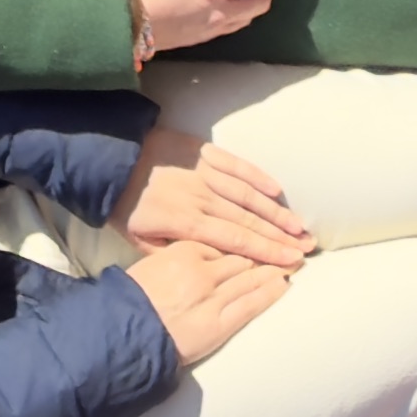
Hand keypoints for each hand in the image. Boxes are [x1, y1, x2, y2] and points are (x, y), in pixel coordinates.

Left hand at [122, 154, 314, 264]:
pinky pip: (233, 164)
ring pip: (246, 195)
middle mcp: (201, 198)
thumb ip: (173, 254)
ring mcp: (203, 172)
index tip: (290, 263)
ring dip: (275, 211)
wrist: (110, 159)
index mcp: (186, 223)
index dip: (264, 253)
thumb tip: (204, 265)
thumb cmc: (125, 205)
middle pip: (247, 221)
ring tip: (300, 227)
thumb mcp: (140, 240)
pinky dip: (256, 176)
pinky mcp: (201, 151)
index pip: (234, 242)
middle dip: (279, 237)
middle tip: (306, 249)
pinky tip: (276, 189)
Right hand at [128, 218, 308, 362]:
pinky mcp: (219, 324)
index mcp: (184, 251)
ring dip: (275, 268)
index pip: (224, 240)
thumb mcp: (152, 263)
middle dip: (267, 249)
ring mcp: (212, 297)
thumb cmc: (134, 298)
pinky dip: (269, 293)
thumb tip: (201, 250)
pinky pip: (250, 304)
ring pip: (251, 277)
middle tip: (290, 242)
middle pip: (242, 255)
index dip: (246, 238)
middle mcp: (202, 271)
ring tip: (294, 260)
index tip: (261, 233)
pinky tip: (283, 284)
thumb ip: (178, 253)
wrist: (126, 333)